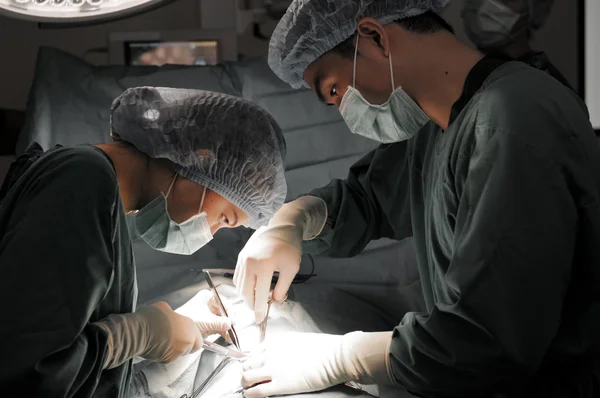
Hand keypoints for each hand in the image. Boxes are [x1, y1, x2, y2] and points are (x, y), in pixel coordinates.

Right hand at [138, 301, 203, 362]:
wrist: (140, 331)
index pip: (198, 339)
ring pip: (180, 354)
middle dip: (186, 346)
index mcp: (190, 326)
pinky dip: (164, 354)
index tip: (184, 335)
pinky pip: (168, 358)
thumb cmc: (153, 317)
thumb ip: (173, 316)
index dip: (192, 338)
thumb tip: (170, 317)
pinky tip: (156, 347)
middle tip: (175, 341)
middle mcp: (188, 341)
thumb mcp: (165, 308)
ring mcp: (178, 352)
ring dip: (174, 349)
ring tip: (162, 342)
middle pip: (192, 348)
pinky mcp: (167, 360)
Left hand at [176, 289, 232, 342]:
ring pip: (224, 320)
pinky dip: (224, 333)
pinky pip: (221, 327)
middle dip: (230, 322)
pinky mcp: (210, 323)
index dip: (229, 312)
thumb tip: (230, 324)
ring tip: (231, 337)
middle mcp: (211, 304)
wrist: (174, 330)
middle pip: (225, 312)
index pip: (224, 302)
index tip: (232, 321)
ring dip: (228, 329)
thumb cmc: (187, 320)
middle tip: (233, 331)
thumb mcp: (204, 321)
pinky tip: (228, 338)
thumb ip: (218, 322)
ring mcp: (211, 314)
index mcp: (208, 297)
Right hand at [234, 224, 301, 323]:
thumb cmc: (289, 247)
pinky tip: (252, 288)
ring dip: (247, 296)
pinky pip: (237, 277)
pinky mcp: (240, 257)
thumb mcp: (291, 268)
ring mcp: (242, 259)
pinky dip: (243, 286)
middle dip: (251, 304)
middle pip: (245, 292)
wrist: (281, 227)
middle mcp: (249, 263)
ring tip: (257, 299)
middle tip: (259, 310)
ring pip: (239, 286)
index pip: (259, 295)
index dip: (259, 309)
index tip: (260, 320)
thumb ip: (282, 287)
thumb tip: (274, 301)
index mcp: (264, 266)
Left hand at [240, 331, 393, 397]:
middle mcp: (270, 353)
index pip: (254, 351)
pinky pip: (256, 391)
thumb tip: (282, 354)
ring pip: (247, 377)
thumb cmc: (324, 348)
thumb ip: (286, 347)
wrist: (334, 357)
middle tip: (250, 378)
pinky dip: (250, 394)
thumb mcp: (300, 340)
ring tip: (249, 388)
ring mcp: (273, 369)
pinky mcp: (279, 385)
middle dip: (247, 372)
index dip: (253, 361)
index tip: (254, 366)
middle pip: (247, 364)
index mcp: (276, 341)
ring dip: (246, 383)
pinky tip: (251, 395)